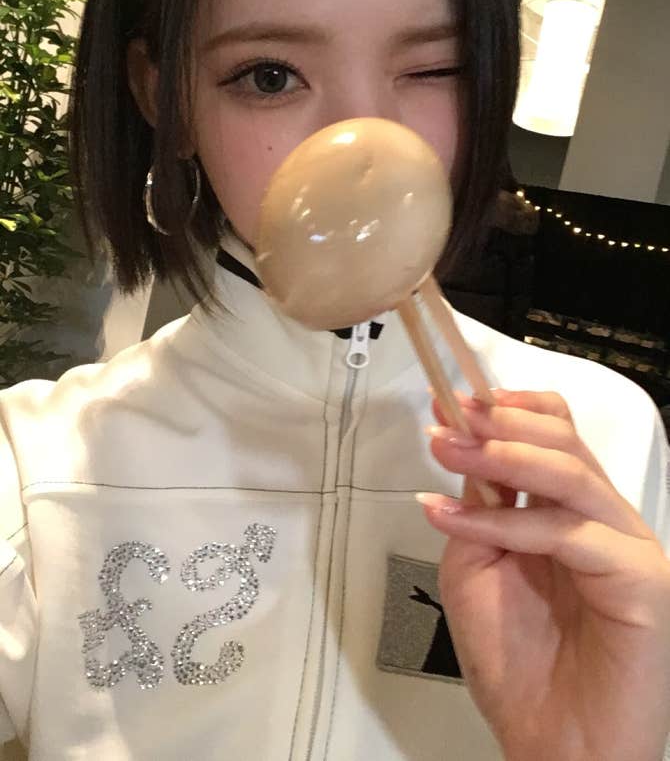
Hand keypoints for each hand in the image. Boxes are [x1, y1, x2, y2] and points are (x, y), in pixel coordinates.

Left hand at [418, 389, 669, 760]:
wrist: (552, 744)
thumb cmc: (517, 662)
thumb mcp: (476, 566)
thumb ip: (478, 509)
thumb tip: (467, 450)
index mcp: (568, 512)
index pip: (553, 435)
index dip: (505, 409)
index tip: (450, 400)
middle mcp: (601, 519)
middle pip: (565, 439)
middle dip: (500, 421)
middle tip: (448, 415)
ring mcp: (625, 545)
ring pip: (571, 472)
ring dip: (501, 453)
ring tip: (448, 448)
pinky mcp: (640, 578)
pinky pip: (569, 531)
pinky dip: (507, 520)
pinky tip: (457, 519)